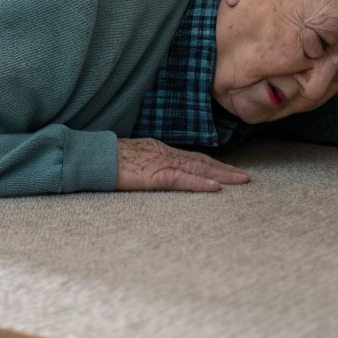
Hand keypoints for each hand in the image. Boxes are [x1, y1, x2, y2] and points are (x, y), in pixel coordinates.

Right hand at [116, 138, 250, 191]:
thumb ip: (146, 165)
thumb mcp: (131, 160)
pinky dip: (201, 182)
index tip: (228, 170)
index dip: (212, 163)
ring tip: (240, 180)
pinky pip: (182, 180)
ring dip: (222, 174)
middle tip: (245, 177)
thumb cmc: (106, 160)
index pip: (192, 157)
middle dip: (225, 169)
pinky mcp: (155, 175)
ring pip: (198, 168)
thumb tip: (155, 172)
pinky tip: (216, 187)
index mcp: (159, 150)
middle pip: (201, 160)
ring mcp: (161, 162)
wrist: (92, 157)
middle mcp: (164, 153)